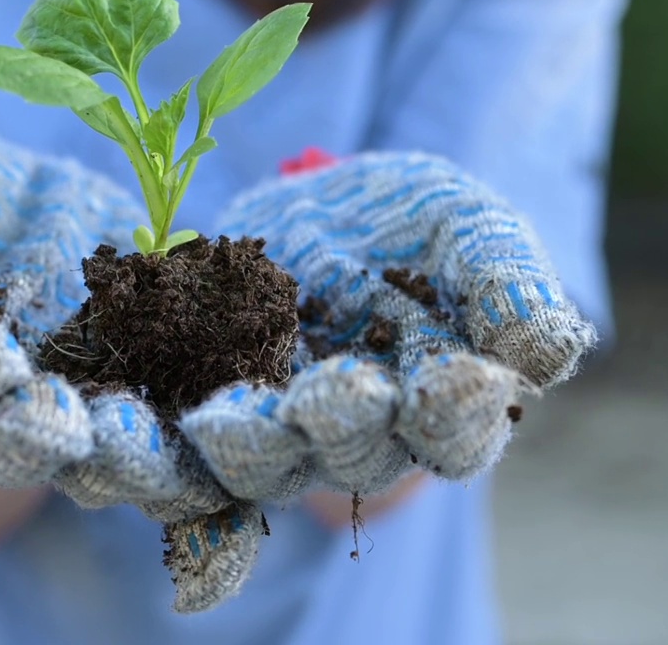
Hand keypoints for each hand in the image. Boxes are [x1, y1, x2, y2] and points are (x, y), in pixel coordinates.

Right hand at [0, 126, 256, 609]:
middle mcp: (20, 419)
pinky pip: (212, 436)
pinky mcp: (183, 405)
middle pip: (31, 449)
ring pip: (130, 464)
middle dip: (51, 441)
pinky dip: (245, 437)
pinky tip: (284, 412)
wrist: (44, 224)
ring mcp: (105, 424)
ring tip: (185, 430)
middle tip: (76, 426)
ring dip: (157, 458)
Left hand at [181, 151, 596, 502]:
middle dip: (340, 426)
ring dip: (239, 446)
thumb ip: (505, 278)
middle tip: (331, 396)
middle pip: (349, 455)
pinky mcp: (190, 408)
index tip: (451, 381)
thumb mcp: (462, 222)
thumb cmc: (404, 219)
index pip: (453, 434)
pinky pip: (167, 444)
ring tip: (220, 421)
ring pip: (254, 462)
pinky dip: (144, 445)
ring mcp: (266, 434)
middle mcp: (350, 440)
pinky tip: (116, 426)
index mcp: (432, 407)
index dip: (454, 413)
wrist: (306, 205)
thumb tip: (550, 347)